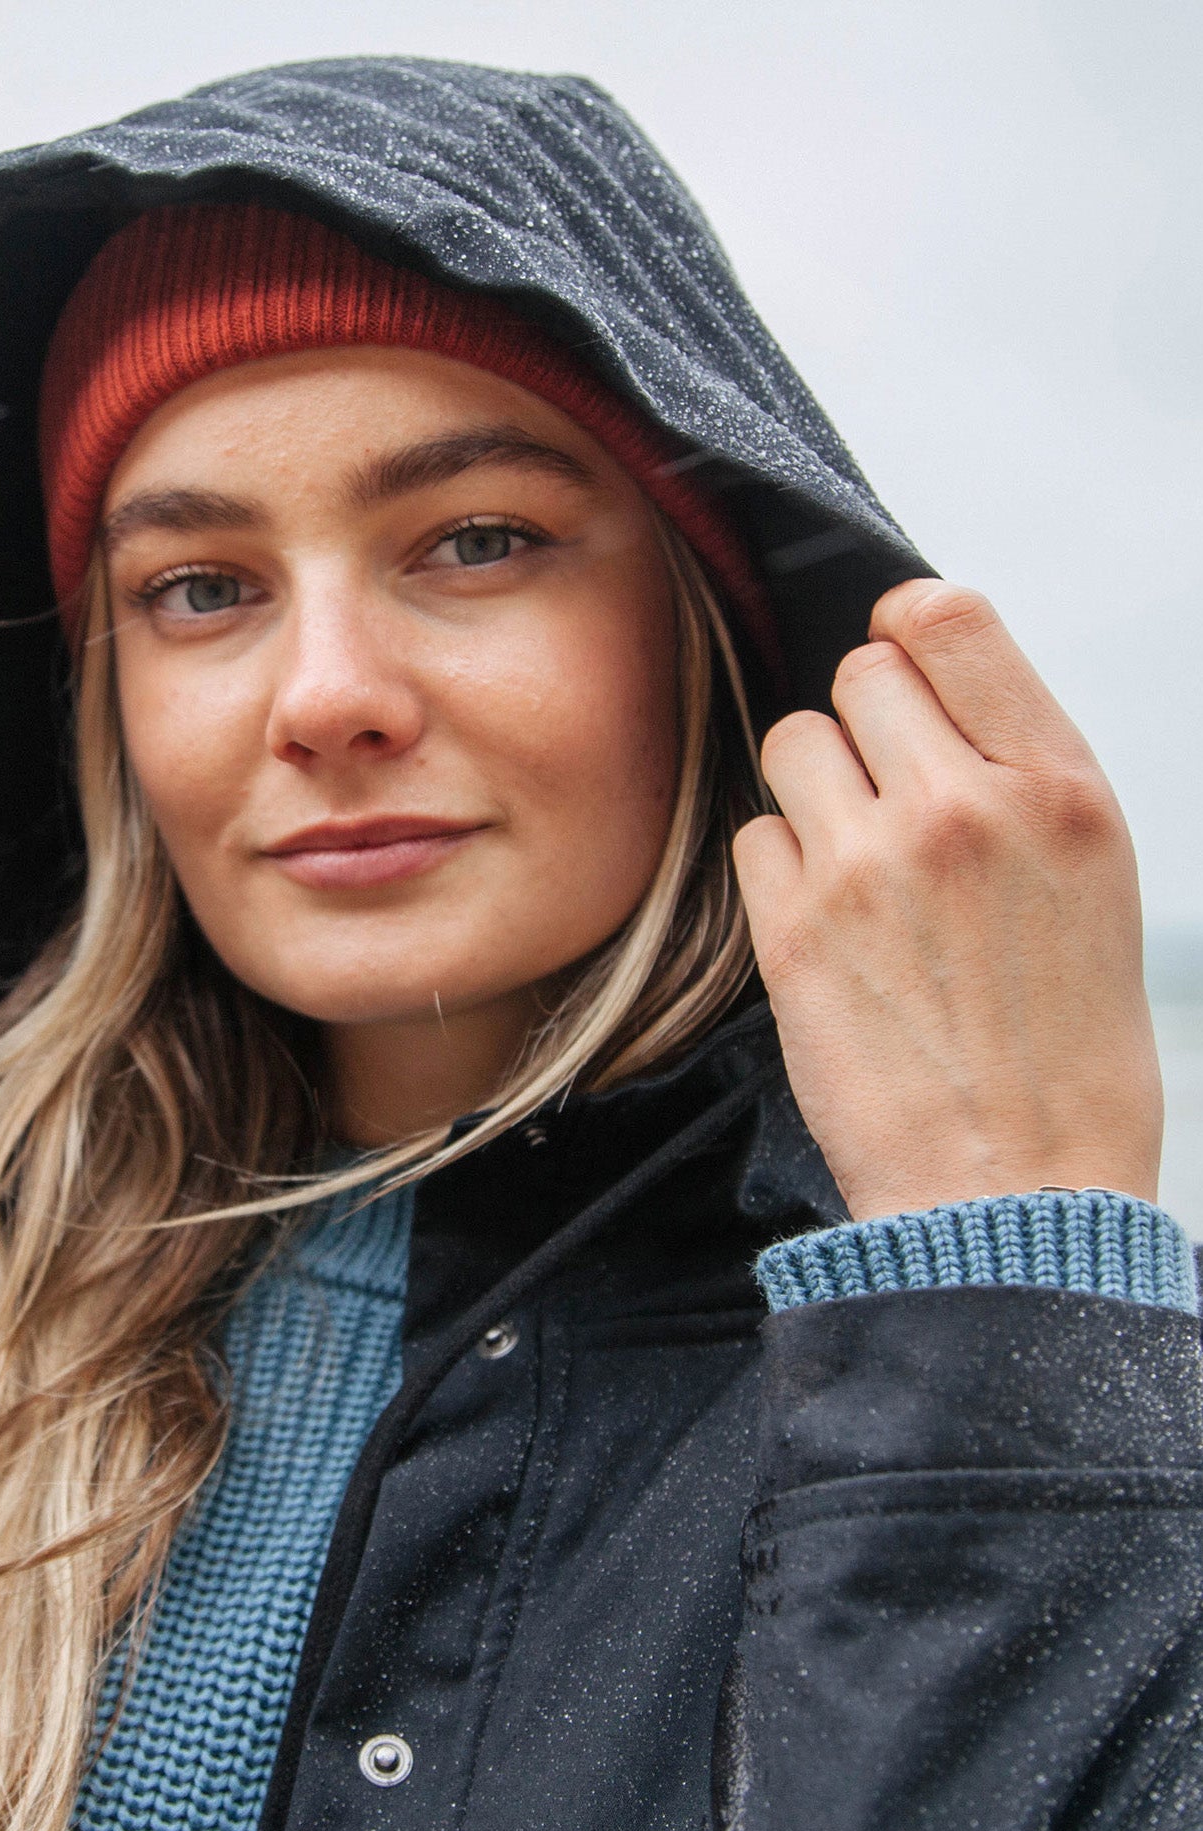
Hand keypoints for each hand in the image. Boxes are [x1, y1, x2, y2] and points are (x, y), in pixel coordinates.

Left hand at [733, 580, 1161, 1221]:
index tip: (899, 661)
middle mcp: (962, 807)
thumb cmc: (1066, 1050)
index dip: (906, 630)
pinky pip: (754, 835)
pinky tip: (830, 928)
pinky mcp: (792, 930)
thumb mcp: (1095, 880)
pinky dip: (780, 870)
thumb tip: (927, 688)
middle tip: (890, 802)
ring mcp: (868, 865)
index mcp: (1059, 786)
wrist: (1016, 1191)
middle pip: (859, 675)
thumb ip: (1015, 773)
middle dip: (867, 727)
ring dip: (815, 791)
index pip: (948, 619)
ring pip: (793, 744)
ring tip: (859, 867)